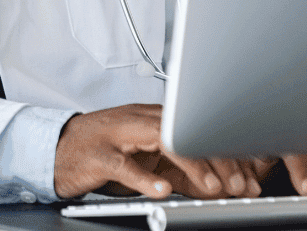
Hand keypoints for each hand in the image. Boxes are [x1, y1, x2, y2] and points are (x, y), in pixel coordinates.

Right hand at [53, 104, 266, 199]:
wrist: (58, 148)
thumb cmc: (103, 151)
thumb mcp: (146, 159)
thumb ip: (179, 170)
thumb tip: (218, 184)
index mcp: (151, 117)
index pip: (196, 128)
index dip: (225, 151)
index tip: (248, 174)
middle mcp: (138, 119)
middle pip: (185, 130)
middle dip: (217, 158)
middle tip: (239, 184)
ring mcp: (117, 135)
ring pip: (161, 141)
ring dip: (191, 163)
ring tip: (213, 186)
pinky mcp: (99, 155)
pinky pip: (125, 165)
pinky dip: (145, 178)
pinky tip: (162, 190)